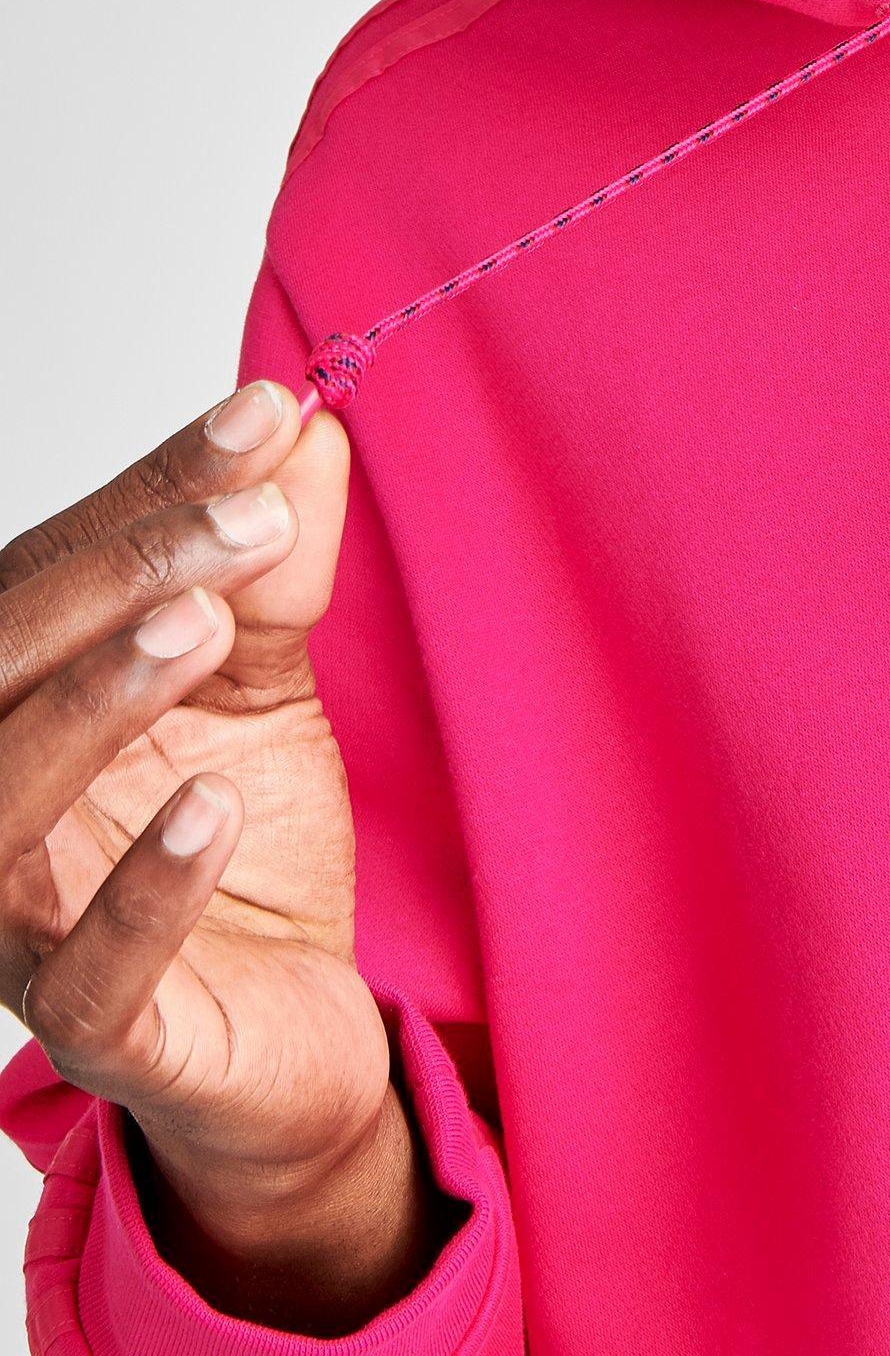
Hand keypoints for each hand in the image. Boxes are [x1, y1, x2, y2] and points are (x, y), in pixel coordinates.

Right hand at [1, 381, 446, 1326]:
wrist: (292, 1023)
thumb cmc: (241, 838)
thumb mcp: (266, 684)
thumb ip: (274, 572)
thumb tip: (305, 432)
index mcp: (25, 706)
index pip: (51, 572)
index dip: (150, 486)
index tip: (266, 410)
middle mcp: (0, 809)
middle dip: (116, 576)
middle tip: (249, 514)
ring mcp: (25, 930)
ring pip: (0, 810)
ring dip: (98, 704)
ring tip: (199, 625)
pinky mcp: (99, 1033)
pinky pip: (87, 977)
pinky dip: (146, 889)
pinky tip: (212, 806)